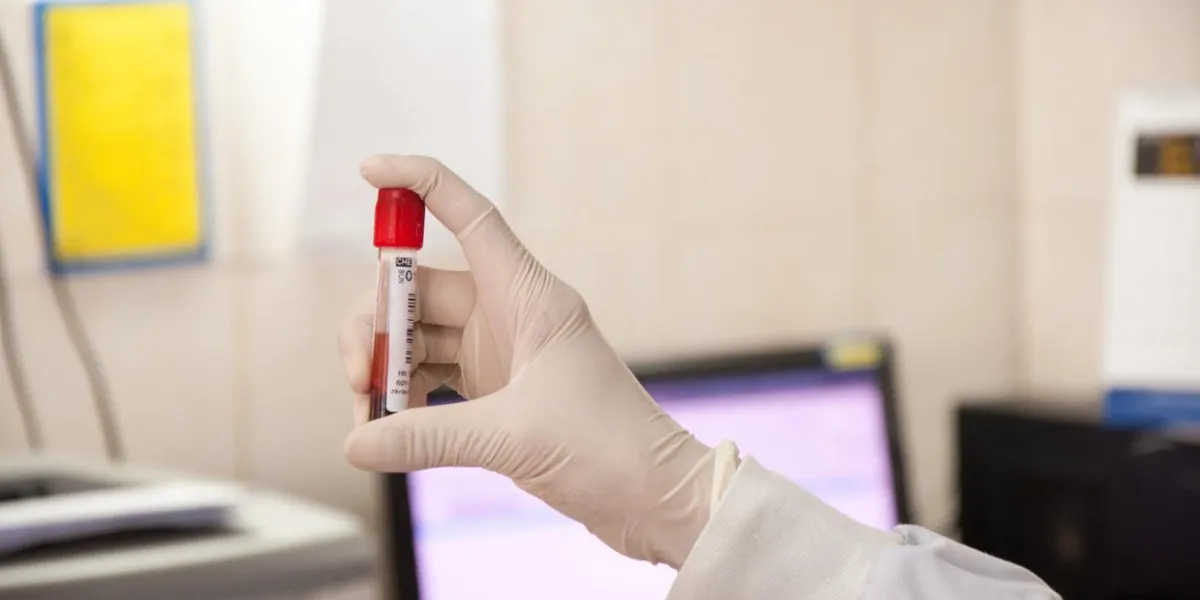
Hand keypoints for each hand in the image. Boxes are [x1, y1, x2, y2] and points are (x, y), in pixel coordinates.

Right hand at [338, 155, 717, 567]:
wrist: (653, 495)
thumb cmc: (608, 448)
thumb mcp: (512, 437)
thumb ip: (427, 436)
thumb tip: (356, 442)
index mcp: (529, 296)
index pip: (470, 217)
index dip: (420, 184)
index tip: (369, 169)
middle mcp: (512, 313)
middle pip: (421, 290)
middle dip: (376, 325)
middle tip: (359, 379)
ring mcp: (503, 351)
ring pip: (421, 337)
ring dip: (386, 368)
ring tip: (368, 415)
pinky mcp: (499, 392)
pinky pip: (433, 377)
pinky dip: (406, 397)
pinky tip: (389, 429)